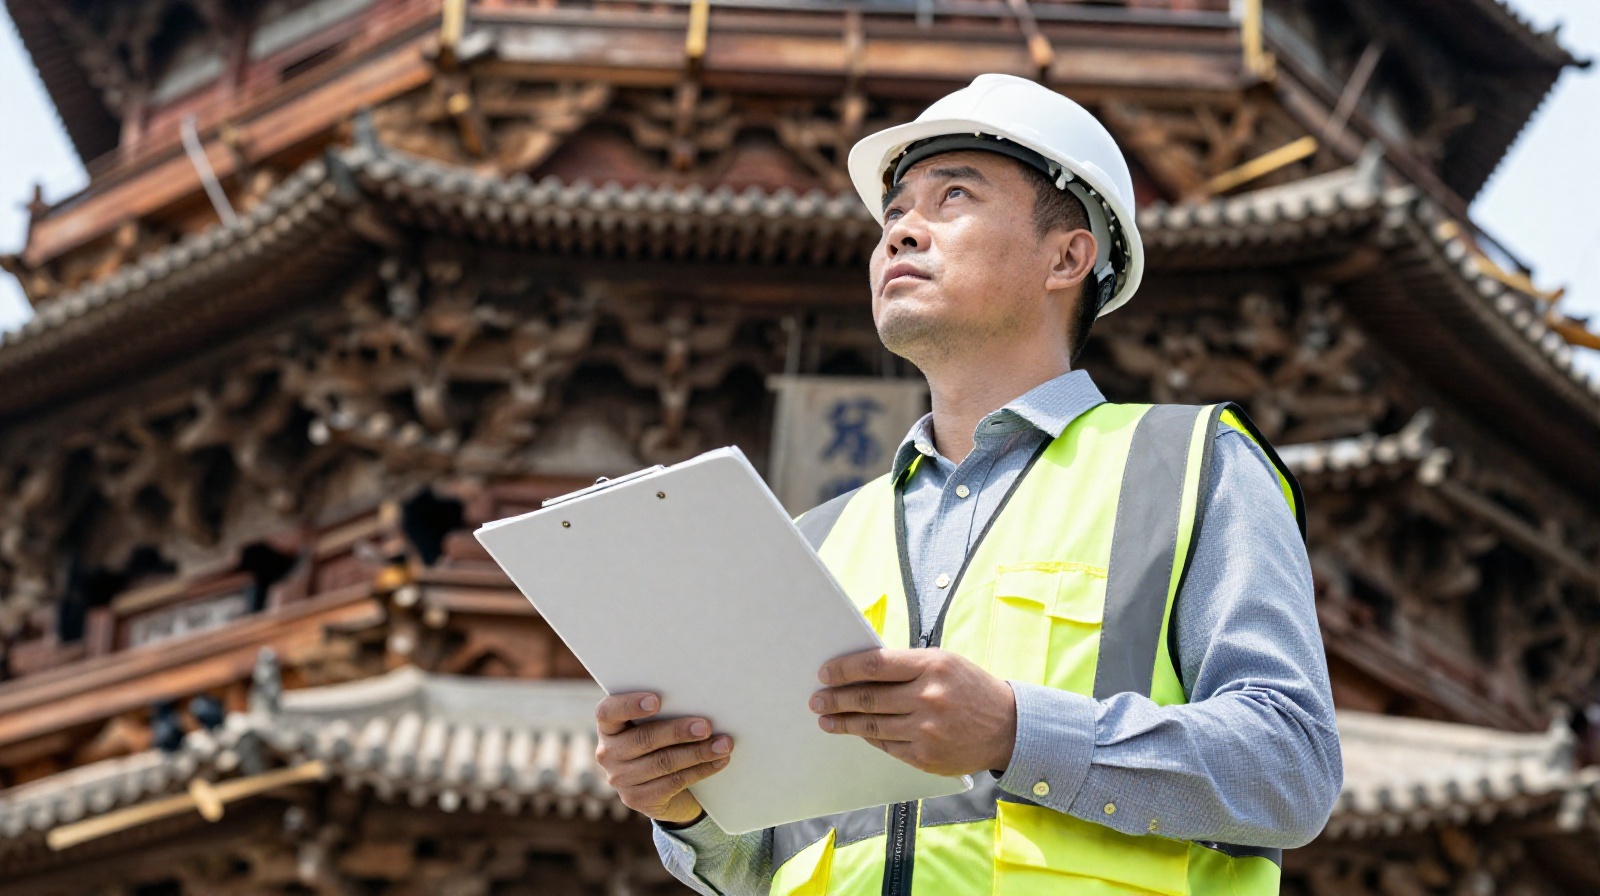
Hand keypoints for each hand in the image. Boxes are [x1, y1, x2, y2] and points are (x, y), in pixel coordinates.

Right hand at [595, 692, 733, 825]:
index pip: (607, 712)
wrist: (664, 790)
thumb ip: (665, 712)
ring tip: (723, 744)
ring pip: (663, 762)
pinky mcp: (639, 800)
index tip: (657, 700)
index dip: (630, 704)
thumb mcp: (656, 725)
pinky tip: (718, 761)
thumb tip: (701, 700)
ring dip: (698, 752)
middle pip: (643, 739)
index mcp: (609, 727)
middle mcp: (608, 753)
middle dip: (678, 732)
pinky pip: (674, 782)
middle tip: (706, 726)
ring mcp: (621, 780)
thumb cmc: (662, 742)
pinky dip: (701, 770)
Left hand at [810, 648, 1015, 776]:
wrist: (1008, 727)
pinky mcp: (926, 757)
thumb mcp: (944, 663)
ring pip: (872, 725)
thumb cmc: (970, 688)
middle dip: (836, 699)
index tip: (825, 673)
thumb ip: (906, 666)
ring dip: (843, 722)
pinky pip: (886, 745)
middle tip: (816, 699)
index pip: (875, 665)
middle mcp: (928, 698)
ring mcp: (927, 730)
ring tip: (826, 719)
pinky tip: (855, 731)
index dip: (844, 670)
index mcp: (932, 666)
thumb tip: (860, 671)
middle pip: (868, 698)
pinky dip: (868, 737)